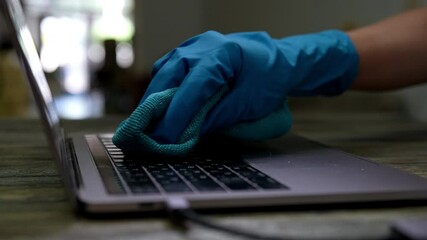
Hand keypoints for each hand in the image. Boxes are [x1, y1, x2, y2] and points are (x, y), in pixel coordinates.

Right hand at [113, 30, 358, 154]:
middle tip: (147, 131)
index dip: (177, 113)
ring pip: (166, 69)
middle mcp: (204, 45)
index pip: (193, 86)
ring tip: (149, 120)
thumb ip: (217, 117)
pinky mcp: (193, 52)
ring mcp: (196, 45)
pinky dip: (163, 86)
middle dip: (156, 104)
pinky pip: (171, 67)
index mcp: (224, 54)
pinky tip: (160, 103)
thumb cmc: (270, 82)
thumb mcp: (249, 104)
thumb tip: (187, 132)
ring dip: (155, 95)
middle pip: (170, 73)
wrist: (281, 62)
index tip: (166, 136)